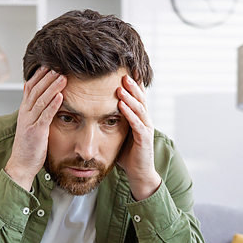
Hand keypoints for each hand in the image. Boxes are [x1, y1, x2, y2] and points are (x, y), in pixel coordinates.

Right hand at [5, 67, 66, 191]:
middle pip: (36, 90)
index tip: (49, 65)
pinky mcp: (36, 132)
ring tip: (62, 77)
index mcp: (24, 111)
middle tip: (58, 66)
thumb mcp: (30, 124)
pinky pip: (45, 115)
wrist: (21, 164)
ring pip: (41, 100)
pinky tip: (61, 96)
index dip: (39, 76)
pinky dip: (53, 105)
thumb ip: (35, 111)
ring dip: (52, 87)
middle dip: (47, 77)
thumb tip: (40, 98)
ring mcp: (30, 122)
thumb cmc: (29, 146)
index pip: (30, 88)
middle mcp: (25, 114)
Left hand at [117, 75, 161, 200]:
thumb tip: (96, 109)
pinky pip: (137, 124)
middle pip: (140, 98)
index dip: (133, 83)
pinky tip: (122, 105)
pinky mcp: (144, 139)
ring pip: (140, 108)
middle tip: (123, 71)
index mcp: (139, 118)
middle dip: (132, 84)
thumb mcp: (119, 133)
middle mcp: (145, 120)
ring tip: (122, 85)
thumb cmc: (128, 154)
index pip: (137, 96)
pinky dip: (130, 113)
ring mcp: (146, 129)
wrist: (139, 173)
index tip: (125, 68)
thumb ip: (113, 121)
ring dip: (131, 96)